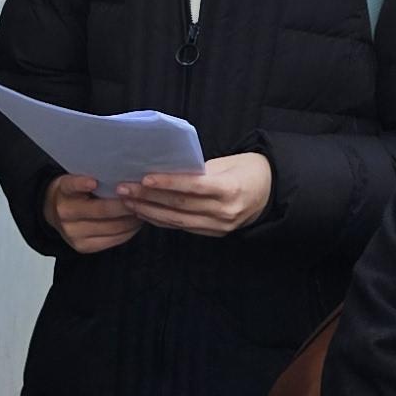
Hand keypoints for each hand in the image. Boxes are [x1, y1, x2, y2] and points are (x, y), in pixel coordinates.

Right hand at [45, 176, 140, 255]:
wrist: (53, 212)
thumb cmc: (73, 191)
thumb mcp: (75, 179)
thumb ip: (93, 178)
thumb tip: (124, 179)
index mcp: (63, 192)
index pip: (71, 186)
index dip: (81, 184)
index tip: (93, 181)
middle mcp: (65, 214)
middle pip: (100, 210)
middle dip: (125, 205)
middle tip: (141, 198)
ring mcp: (73, 234)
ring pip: (111, 228)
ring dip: (131, 219)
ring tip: (143, 210)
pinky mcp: (83, 247)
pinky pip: (112, 240)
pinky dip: (128, 231)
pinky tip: (136, 223)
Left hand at [117, 151, 273, 238]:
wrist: (271, 192)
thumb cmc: (248, 169)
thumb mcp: (227, 162)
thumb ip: (200, 170)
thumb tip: (166, 170)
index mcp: (230, 189)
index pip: (193, 187)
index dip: (168, 183)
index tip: (145, 178)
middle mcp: (224, 211)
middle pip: (180, 205)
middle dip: (149, 197)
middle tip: (124, 189)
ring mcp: (219, 226)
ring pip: (177, 220)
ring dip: (149, 211)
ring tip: (127, 201)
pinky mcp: (214, 233)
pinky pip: (183, 227)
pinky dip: (161, 220)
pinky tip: (144, 212)